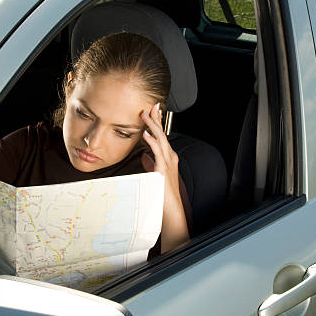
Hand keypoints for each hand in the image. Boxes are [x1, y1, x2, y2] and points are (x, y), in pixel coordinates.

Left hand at [140, 103, 188, 251]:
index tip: (151, 111)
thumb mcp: (155, 175)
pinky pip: (156, 152)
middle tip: (151, 105)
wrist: (171, 211)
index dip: (156, 123)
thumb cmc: (162, 195)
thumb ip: (151, 163)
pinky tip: (144, 134)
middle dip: (156, 118)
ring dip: (152, 125)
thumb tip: (144, 155)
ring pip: (160, 139)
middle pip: (162, 133)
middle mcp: (169, 158)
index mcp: (167, 158)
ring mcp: (167, 163)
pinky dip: (151, 141)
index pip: (161, 136)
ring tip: (145, 114)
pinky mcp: (162, 170)